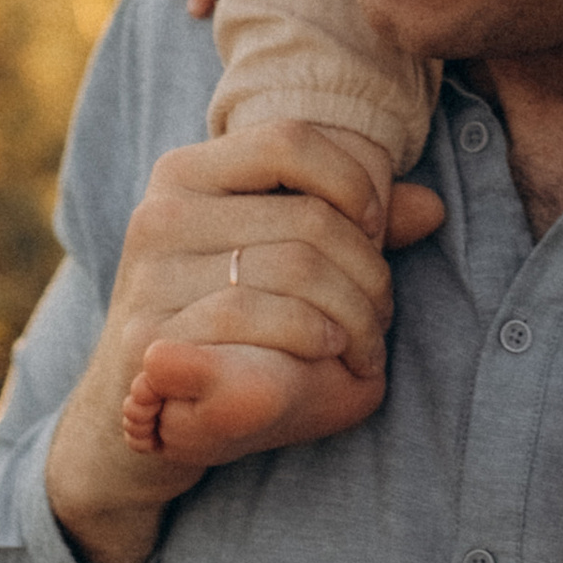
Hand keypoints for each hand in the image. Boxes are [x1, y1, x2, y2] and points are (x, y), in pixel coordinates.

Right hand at [46, 120, 443, 562]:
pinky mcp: (149, 338)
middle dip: (369, 271)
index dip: (355, 179)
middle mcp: (160, 213)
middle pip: (309, 218)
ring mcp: (148, 276)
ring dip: (354, 313)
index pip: (292, 138)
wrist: (131, 423)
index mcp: (189, 174)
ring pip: (293, 267)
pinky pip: (256, 316)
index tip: (375, 229)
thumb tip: (430, 207)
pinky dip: (312, 336)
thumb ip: (352, 228)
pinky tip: (328, 352)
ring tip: (362, 343)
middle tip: (380, 313)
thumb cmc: (226, 336)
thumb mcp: (285, 271)